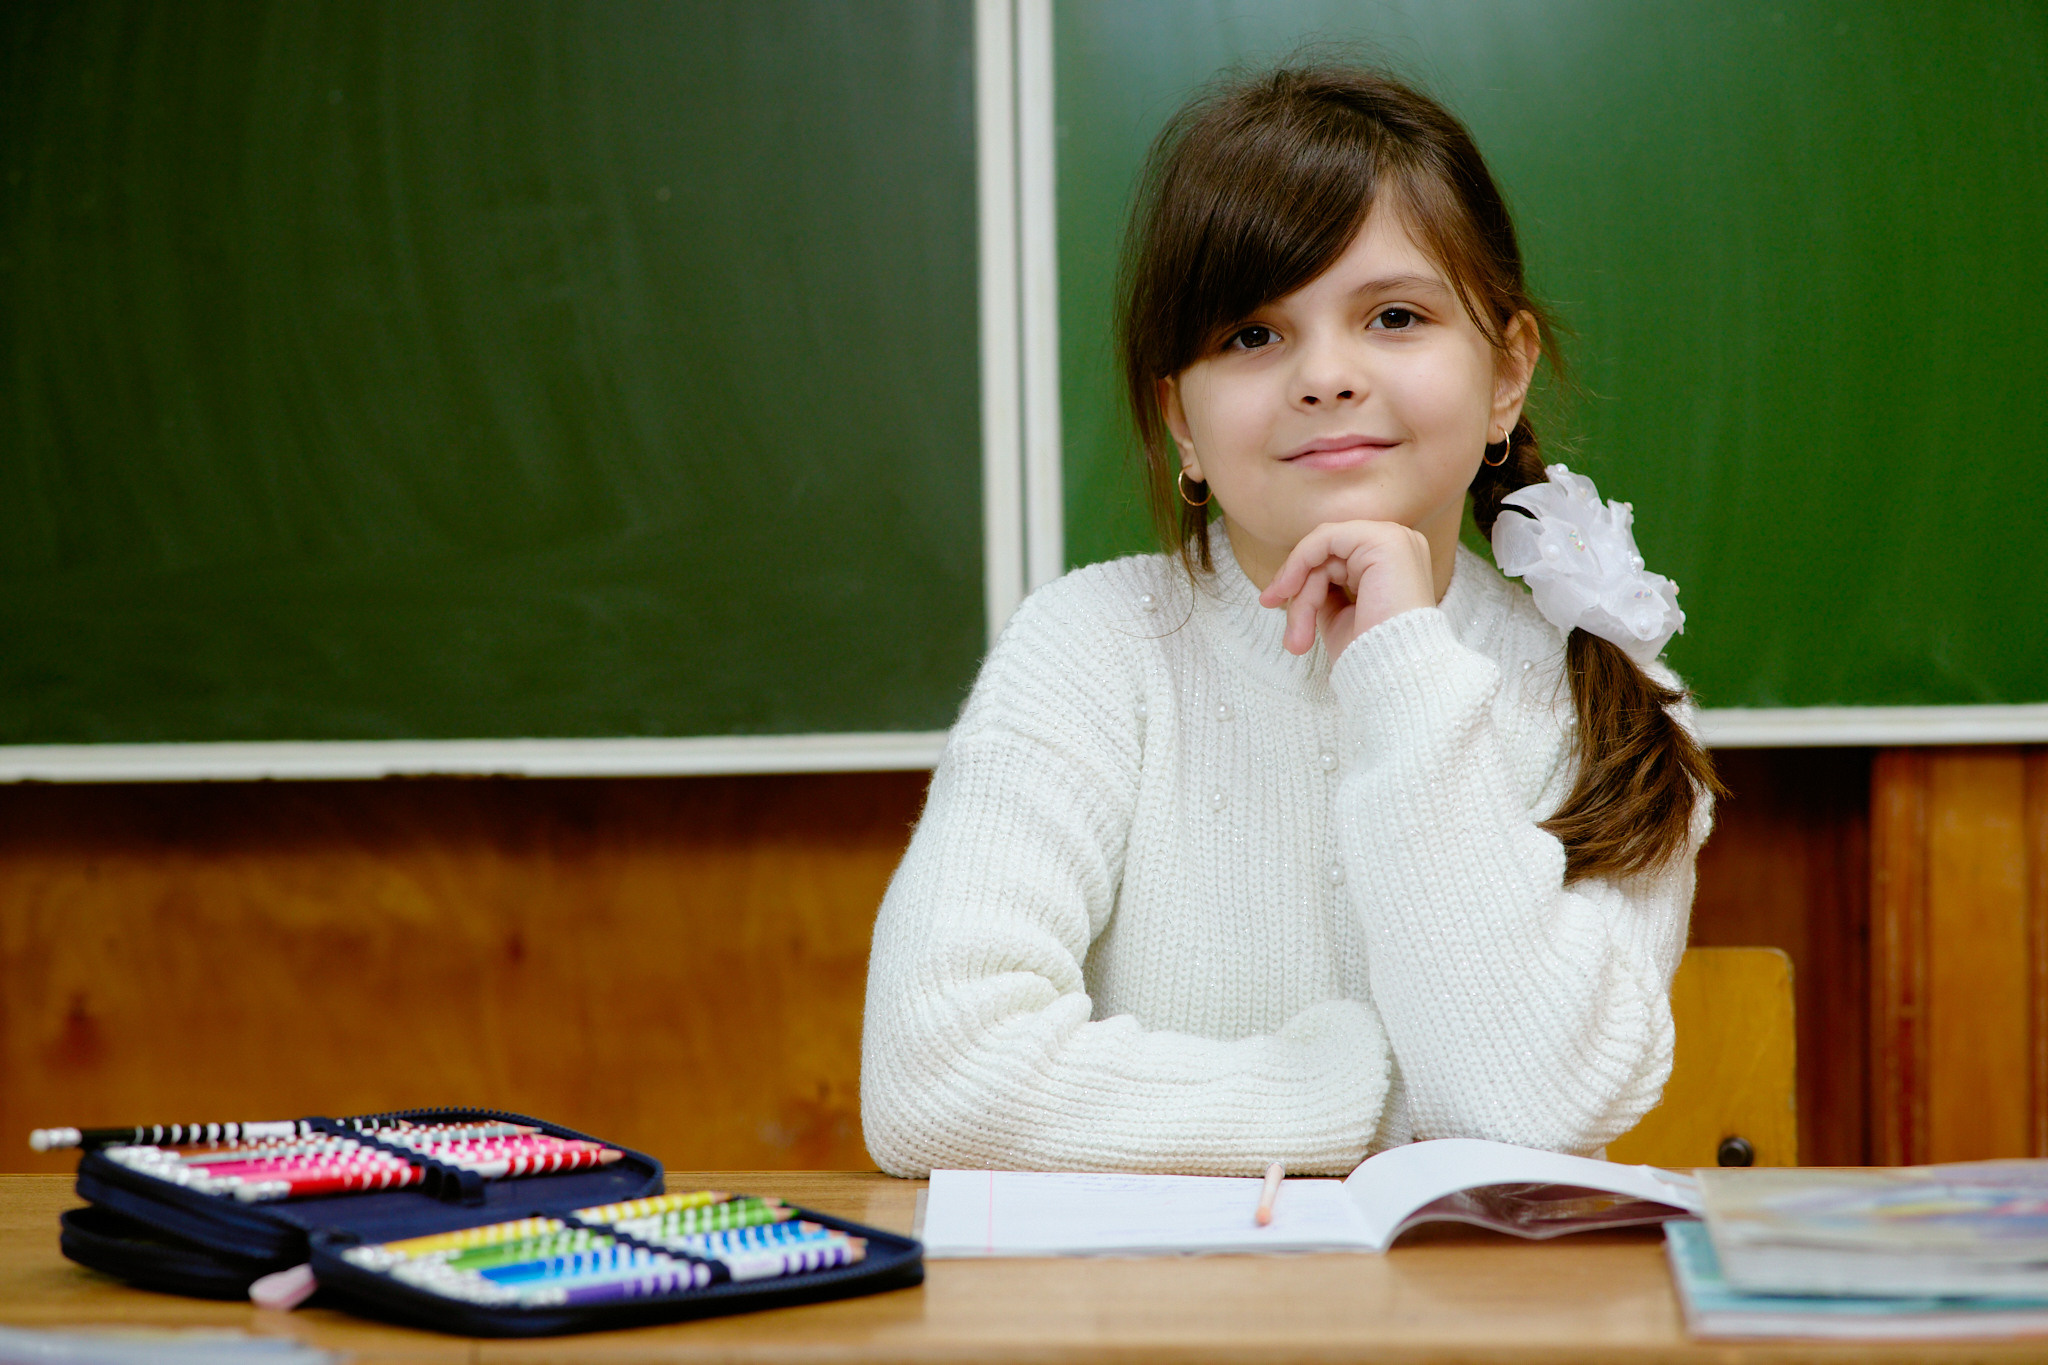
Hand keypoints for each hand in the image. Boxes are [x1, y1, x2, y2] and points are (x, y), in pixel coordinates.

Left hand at [1257, 521, 1435, 659]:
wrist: (1393, 674)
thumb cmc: (1370, 654)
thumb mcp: (1338, 615)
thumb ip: (1321, 589)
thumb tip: (1289, 581)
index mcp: (1392, 562)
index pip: (1337, 556)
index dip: (1300, 575)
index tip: (1270, 601)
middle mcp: (1399, 545)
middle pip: (1327, 553)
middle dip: (1296, 586)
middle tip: (1273, 609)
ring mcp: (1394, 539)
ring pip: (1322, 552)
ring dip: (1302, 594)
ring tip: (1299, 634)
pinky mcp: (1385, 541)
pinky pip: (1325, 539)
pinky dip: (1301, 563)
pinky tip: (1290, 590)